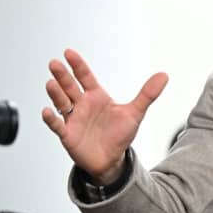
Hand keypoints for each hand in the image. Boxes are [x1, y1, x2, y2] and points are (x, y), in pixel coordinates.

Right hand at [42, 49, 167, 182]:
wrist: (111, 160)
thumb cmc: (120, 135)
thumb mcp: (135, 113)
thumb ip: (147, 94)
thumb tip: (164, 75)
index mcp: (96, 96)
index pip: (85, 77)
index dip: (78, 65)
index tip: (69, 52)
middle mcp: (82, 105)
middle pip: (69, 86)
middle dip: (62, 75)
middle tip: (54, 63)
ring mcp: (73, 119)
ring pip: (61, 102)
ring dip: (55, 93)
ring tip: (50, 82)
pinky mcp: (68, 135)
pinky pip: (57, 125)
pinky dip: (51, 118)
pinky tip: (47, 111)